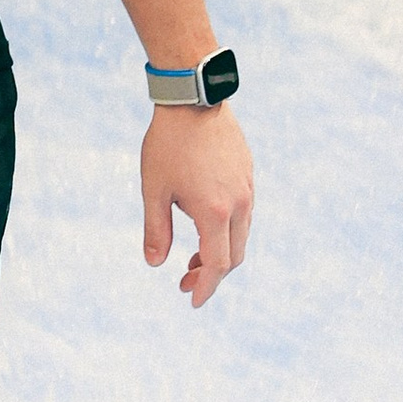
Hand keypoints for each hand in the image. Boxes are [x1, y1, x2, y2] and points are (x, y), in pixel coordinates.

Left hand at [142, 105, 253, 307]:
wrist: (194, 100)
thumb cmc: (168, 145)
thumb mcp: (154, 189)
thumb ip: (156, 229)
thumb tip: (154, 263)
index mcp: (215, 213)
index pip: (217, 265)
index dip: (205, 287)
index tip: (192, 300)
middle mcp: (239, 205)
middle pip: (234, 256)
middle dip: (211, 276)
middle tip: (184, 283)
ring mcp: (247, 190)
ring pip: (241, 236)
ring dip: (219, 254)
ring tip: (191, 259)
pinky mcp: (248, 175)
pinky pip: (243, 215)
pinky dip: (227, 232)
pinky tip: (204, 227)